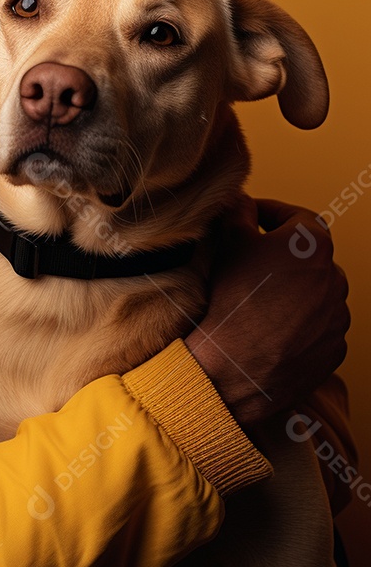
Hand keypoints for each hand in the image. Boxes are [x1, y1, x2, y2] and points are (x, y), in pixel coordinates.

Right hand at [185, 195, 349, 426]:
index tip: (254, 218)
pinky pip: (320, 327)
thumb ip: (239, 210)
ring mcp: (337, 317)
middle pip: (312, 257)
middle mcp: (334, 279)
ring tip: (260, 299)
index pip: (300, 216)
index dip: (274, 213)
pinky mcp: (334, 349)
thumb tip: (241, 199)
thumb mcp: (228, 242)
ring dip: (296, 290)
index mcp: (313, 245)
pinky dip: (301, 323)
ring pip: (318, 293)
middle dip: (286, 255)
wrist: (230, 367)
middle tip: (253, 260)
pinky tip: (271, 328)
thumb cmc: (230, 300)